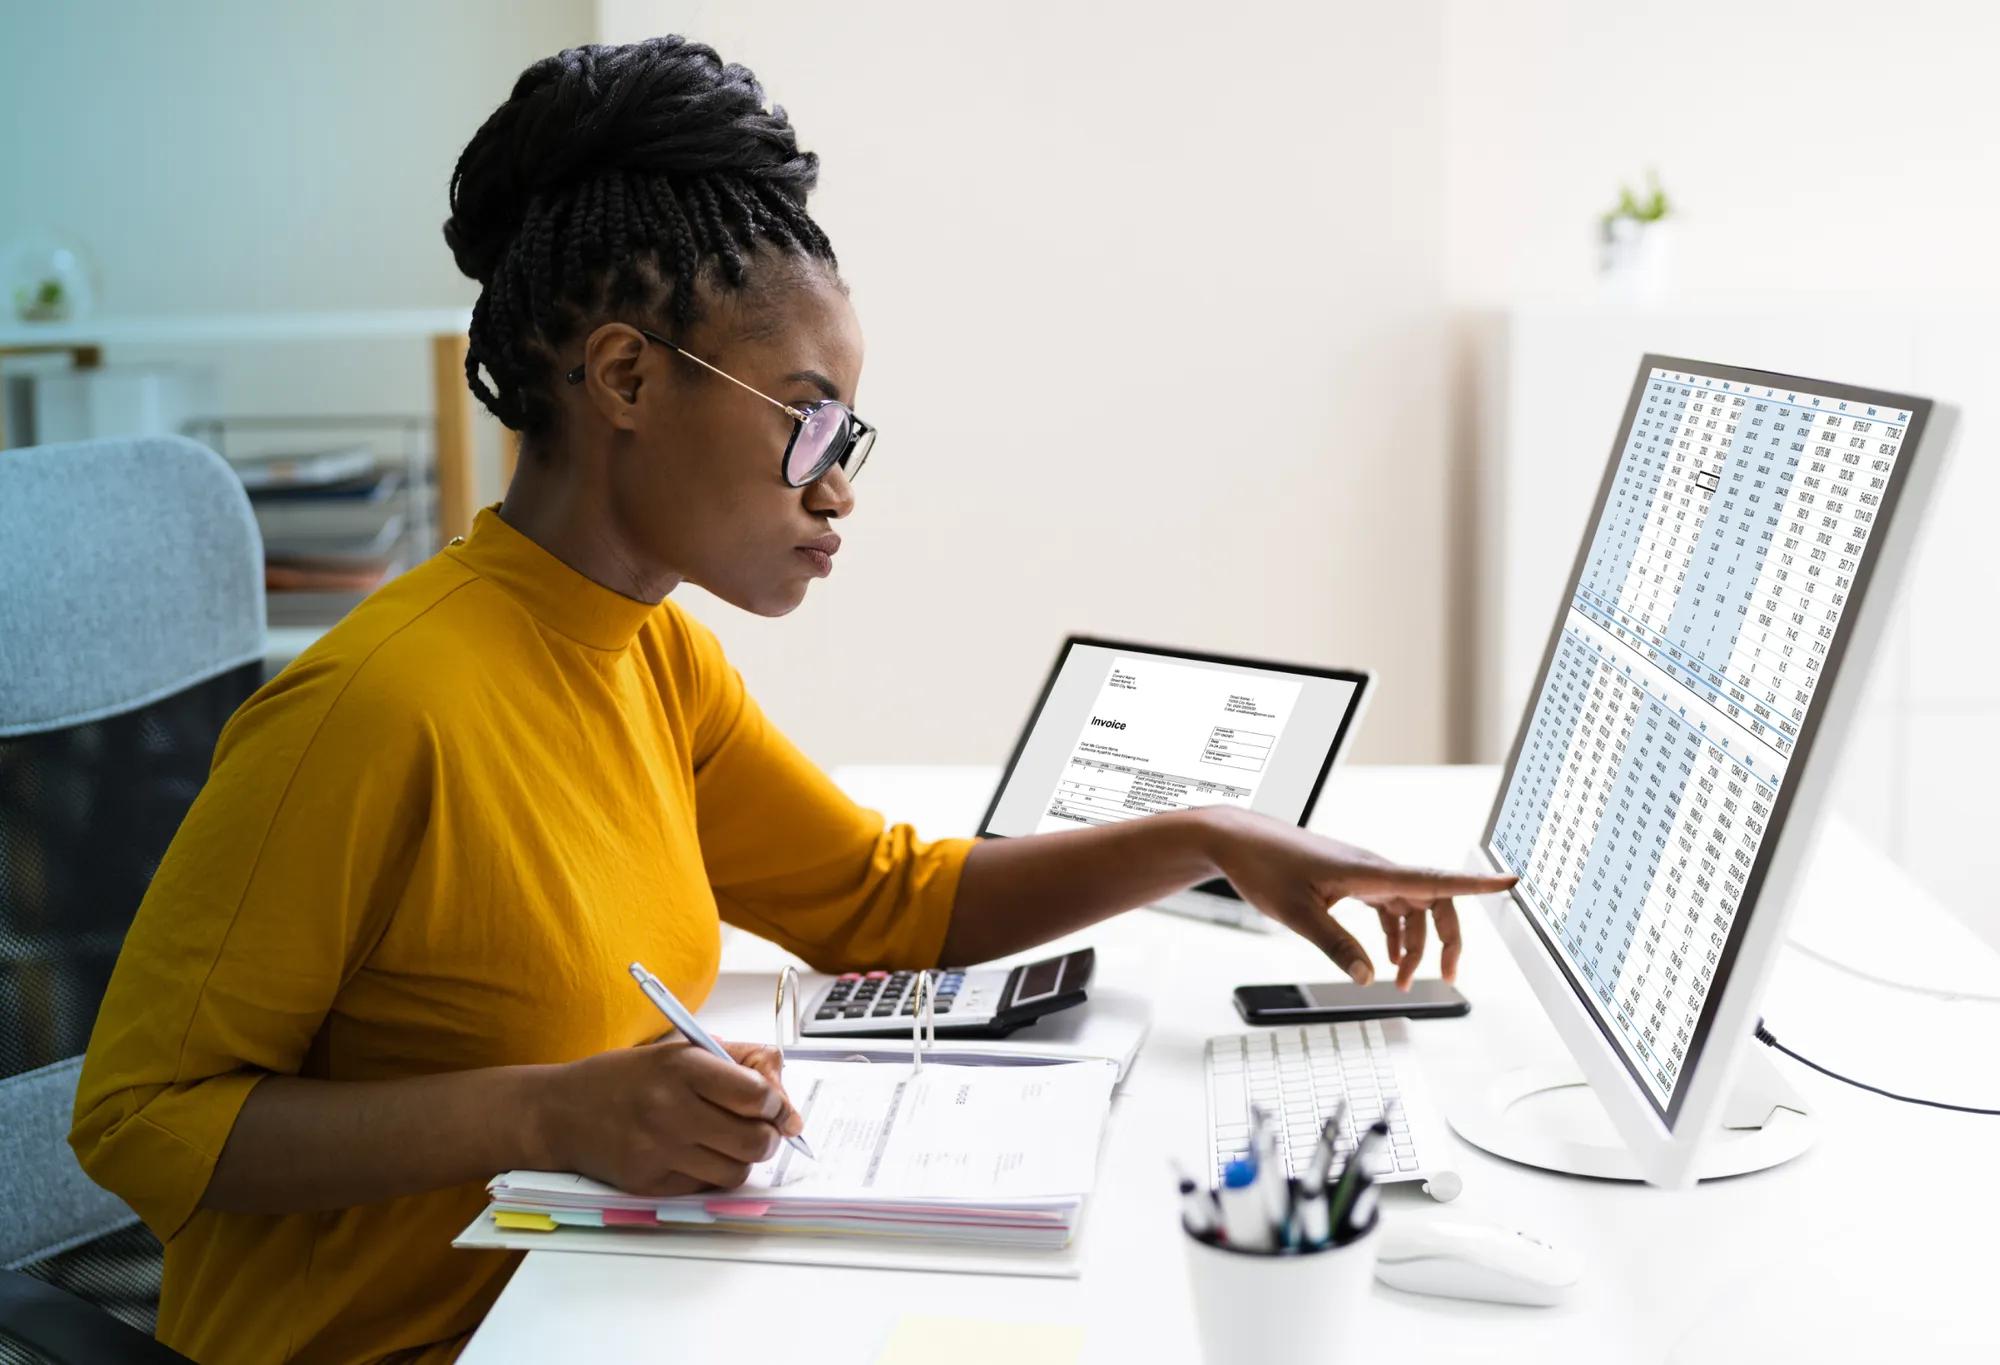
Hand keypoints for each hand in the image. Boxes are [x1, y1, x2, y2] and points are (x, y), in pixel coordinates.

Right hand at [539, 1038, 803, 1195]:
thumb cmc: (626, 1077)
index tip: (775, 1106)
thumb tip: (782, 1094)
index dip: (776, 1104)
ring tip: (728, 1143)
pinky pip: (705, 1188)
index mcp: (682, 1067)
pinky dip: (710, 1175)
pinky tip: (695, 1155)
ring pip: (736, 1171)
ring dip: (743, 1159)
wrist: (561, 1112)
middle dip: (769, 1137)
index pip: (756, 1094)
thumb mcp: (678, 1049)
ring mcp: (658, 1150)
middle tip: (763, 1131)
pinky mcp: (648, 1183)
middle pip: (754, 1140)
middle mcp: (670, 1109)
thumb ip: (737, 1060)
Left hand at [1203, 809, 1516, 987]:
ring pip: (1411, 906)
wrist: (1237, 840)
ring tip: (1403, 981)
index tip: (1512, 882)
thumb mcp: (1296, 914)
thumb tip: (1369, 978)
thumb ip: (1336, 946)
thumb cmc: (1264, 867)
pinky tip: (1386, 958)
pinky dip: (1395, 933)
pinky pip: (1390, 905)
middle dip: (1446, 938)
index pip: (1435, 879)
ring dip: (1414, 943)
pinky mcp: (1352, 878)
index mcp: (1369, 871)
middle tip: (1447, 978)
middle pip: (1433, 899)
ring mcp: (1364, 873)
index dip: (1477, 884)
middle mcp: (1374, 868)